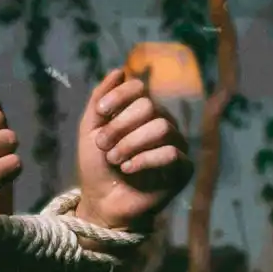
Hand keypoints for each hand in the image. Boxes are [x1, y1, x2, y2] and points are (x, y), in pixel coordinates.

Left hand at [76, 69, 193, 230]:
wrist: (102, 201)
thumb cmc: (96, 165)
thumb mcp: (89, 130)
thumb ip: (99, 100)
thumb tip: (118, 70)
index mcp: (141, 112)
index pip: (139, 88)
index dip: (118, 97)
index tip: (101, 114)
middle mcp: (162, 123)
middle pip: (148, 107)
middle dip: (120, 126)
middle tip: (104, 146)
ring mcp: (175, 145)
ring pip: (161, 127)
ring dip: (130, 144)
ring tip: (115, 159)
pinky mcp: (183, 168)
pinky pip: (171, 153)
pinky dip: (145, 160)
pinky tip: (129, 169)